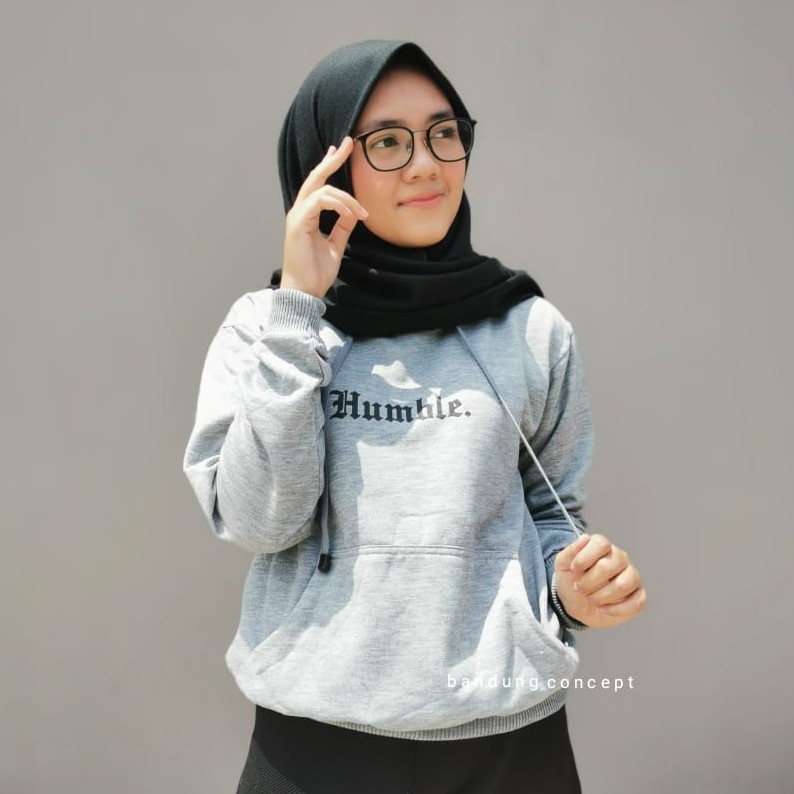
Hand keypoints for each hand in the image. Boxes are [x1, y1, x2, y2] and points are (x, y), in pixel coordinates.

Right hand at [280, 136, 368, 297]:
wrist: (305, 292)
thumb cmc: (316, 272)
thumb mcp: (336, 245)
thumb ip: (342, 227)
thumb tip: (354, 212)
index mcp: (307, 215)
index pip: (318, 185)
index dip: (329, 166)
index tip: (340, 151)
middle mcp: (300, 211)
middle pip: (315, 177)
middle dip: (332, 160)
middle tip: (347, 144)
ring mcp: (297, 216)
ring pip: (322, 189)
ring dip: (347, 197)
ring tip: (361, 212)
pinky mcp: (298, 224)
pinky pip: (321, 202)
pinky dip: (339, 205)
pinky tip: (352, 215)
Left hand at [554, 533, 646, 628]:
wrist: (576, 604)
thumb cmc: (571, 581)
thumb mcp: (562, 565)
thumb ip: (571, 552)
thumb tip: (585, 538)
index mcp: (602, 546)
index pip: (601, 543)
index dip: (584, 558)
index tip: (573, 569)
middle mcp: (620, 557)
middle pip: (608, 566)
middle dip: (589, 582)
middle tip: (579, 588)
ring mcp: (632, 576)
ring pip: (623, 585)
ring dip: (601, 597)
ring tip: (591, 599)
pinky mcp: (639, 595)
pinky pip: (636, 603)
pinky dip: (616, 610)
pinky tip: (603, 609)